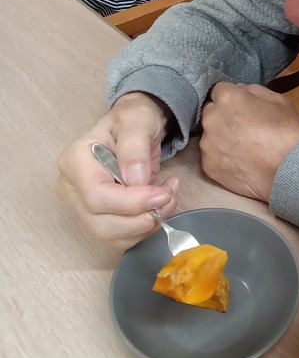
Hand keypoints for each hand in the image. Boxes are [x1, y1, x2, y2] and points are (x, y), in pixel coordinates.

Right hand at [56, 92, 179, 249]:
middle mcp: (71, 188)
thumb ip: (134, 146)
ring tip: (168, 199)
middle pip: (101, 223)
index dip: (132, 202)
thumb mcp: (137, 120)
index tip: (161, 194)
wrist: (134, 127)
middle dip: (142, 218)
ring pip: (110, 236)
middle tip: (169, 197)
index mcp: (74, 160)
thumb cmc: (133, 119)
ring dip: (146, 226)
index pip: (97, 195)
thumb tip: (135, 180)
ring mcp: (82, 206)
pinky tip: (158, 208)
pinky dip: (144, 230)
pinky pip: (119, 238)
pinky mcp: (97, 218)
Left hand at [200, 82, 298, 201]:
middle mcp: (211, 119)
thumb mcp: (279, 101)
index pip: (219, 89)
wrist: (289, 174)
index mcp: (228, 99)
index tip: (242, 106)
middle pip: (211, 111)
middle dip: (223, 115)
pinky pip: (212, 154)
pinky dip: (222, 156)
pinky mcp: (208, 166)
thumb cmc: (287, 134)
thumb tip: (239, 89)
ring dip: (221, 136)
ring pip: (210, 134)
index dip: (232, 97)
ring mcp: (208, 144)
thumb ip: (254, 90)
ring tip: (243, 146)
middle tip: (243, 126)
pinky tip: (240, 160)